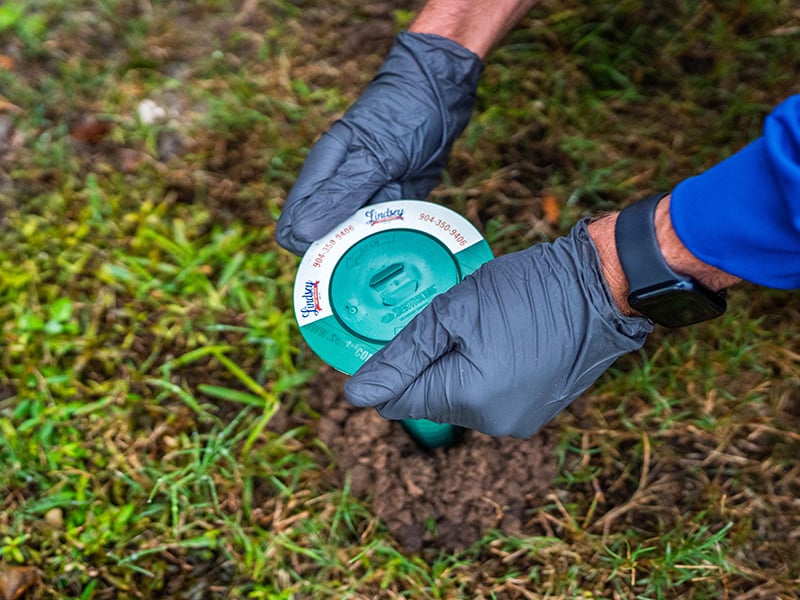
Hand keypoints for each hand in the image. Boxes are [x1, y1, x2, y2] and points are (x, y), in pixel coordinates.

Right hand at [276, 31, 482, 254]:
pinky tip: (411, 211)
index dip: (311, 245)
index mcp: (320, 176)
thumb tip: (304, 233)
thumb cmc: (404, 112)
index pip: (292, 228)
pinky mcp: (387, 201)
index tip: (343, 245)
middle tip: (378, 225)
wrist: (440, 91)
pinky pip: (384, 231)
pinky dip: (396, 229)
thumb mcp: (375, 157)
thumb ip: (341, 194)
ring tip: (398, 208)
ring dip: (377, 237)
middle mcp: (336, 191)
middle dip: (350, 245)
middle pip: (326, 240)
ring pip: (358, 240)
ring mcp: (362, 197)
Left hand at [344, 220, 653, 437]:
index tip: (406, 334)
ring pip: (460, 398)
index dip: (393, 366)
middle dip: (430, 362)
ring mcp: (519, 420)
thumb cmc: (526, 290)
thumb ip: (401, 356)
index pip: (399, 400)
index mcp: (469, 399)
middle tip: (453, 320)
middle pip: (430, 399)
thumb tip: (356, 396)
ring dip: (458, 366)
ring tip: (484, 327)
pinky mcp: (536, 412)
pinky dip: (485, 373)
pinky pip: (490, 399)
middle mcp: (493, 423)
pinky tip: (503, 340)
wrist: (599, 287)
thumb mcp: (452, 313)